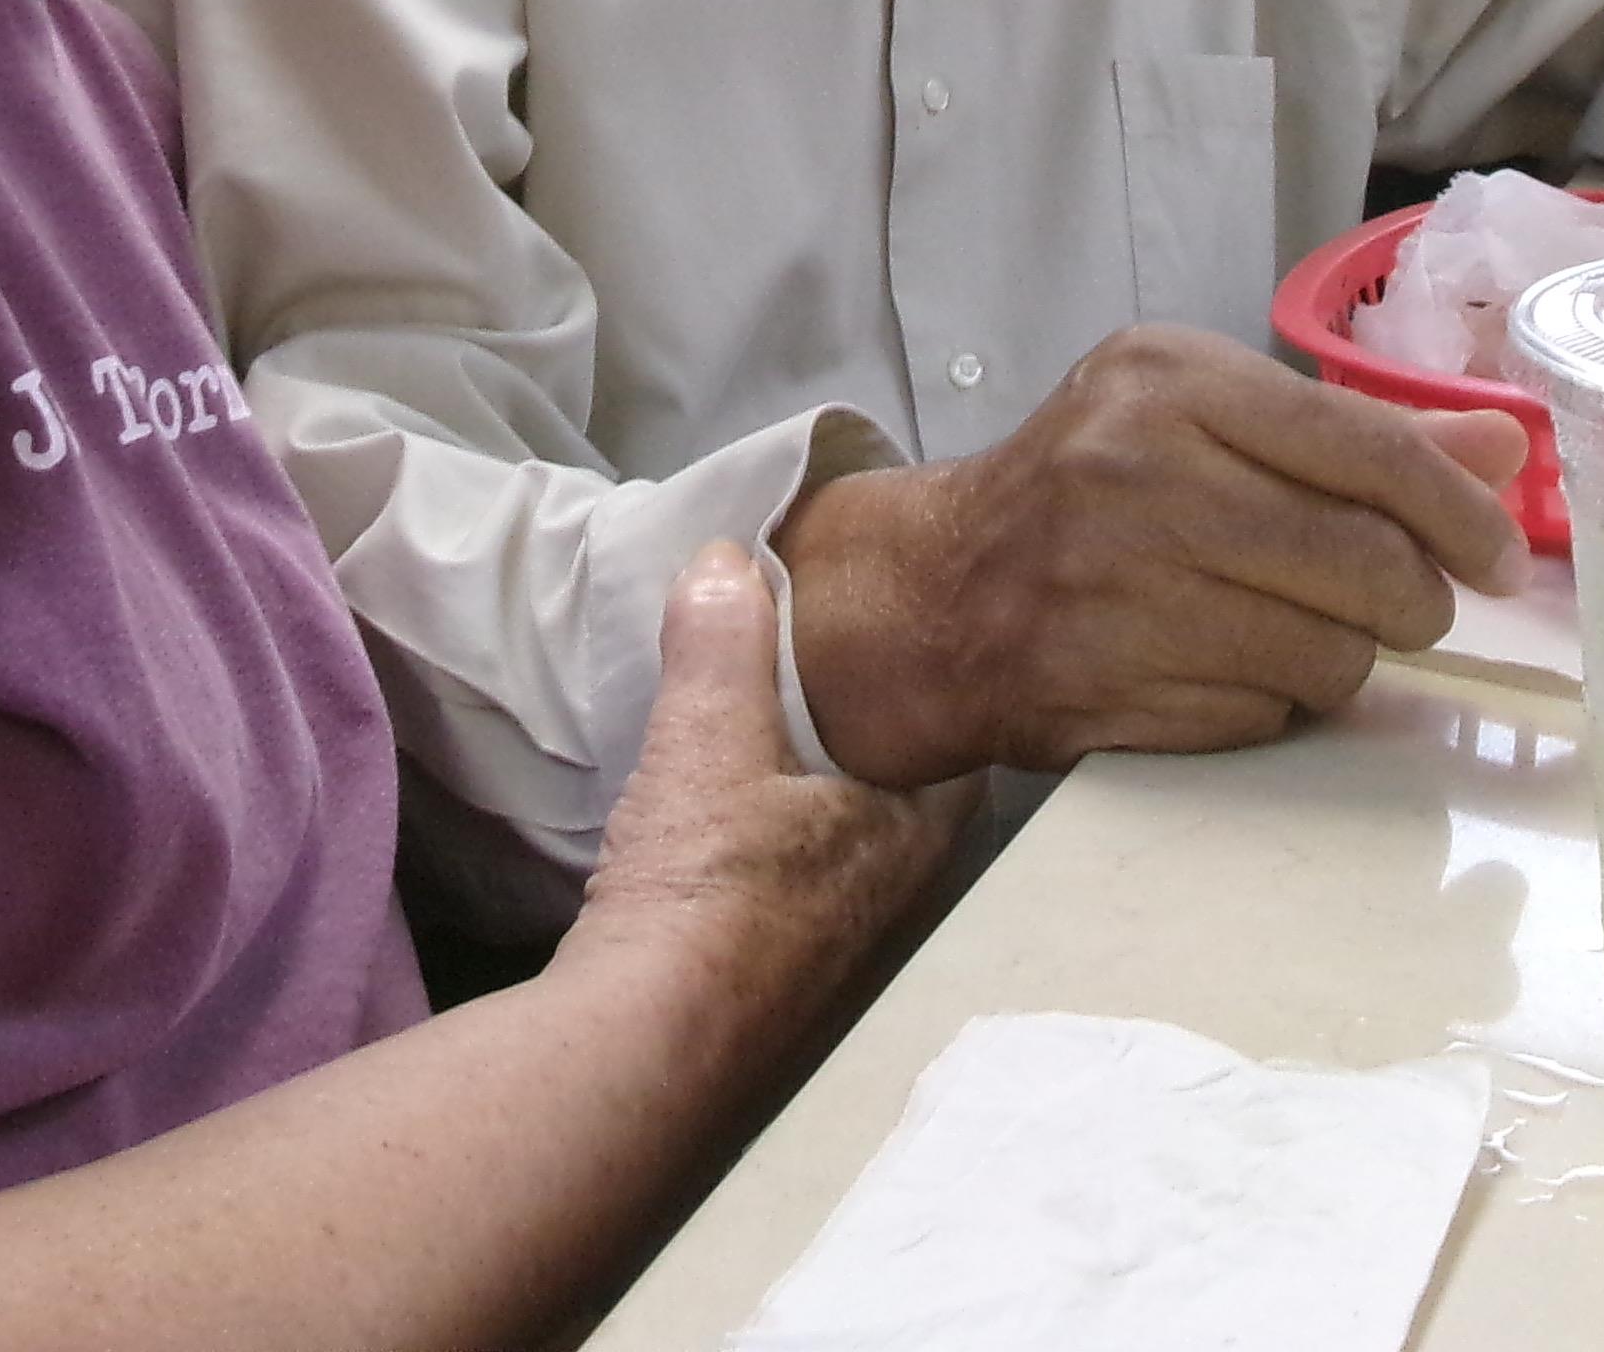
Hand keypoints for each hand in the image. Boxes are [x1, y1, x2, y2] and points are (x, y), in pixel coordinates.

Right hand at [560, 548, 954, 1054]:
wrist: (642, 1044)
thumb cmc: (704, 893)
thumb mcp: (708, 738)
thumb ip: (723, 643)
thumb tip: (727, 559)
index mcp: (908, 833)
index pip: (961, 743)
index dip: (935, 688)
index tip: (901, 644)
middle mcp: (890, 897)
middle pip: (897, 793)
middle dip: (861, 741)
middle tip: (816, 681)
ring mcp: (832, 950)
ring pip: (837, 845)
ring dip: (803, 800)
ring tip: (754, 742)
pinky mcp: (767, 981)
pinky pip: (781, 890)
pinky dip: (757, 851)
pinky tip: (707, 833)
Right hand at [775, 329, 1530, 788]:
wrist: (936, 592)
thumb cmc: (1092, 487)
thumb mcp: (1204, 418)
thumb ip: (1358, 436)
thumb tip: (1509, 444)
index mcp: (1169, 381)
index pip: (1368, 451)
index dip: (1461, 514)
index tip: (1502, 559)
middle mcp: (1137, 473)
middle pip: (1368, 562)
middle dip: (1415, 600)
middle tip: (1408, 606)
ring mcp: (1116, 587)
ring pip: (1332, 653)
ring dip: (1344, 657)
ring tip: (1296, 629)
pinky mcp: (1108, 687)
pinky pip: (1267, 714)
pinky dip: (1273, 700)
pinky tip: (1228, 666)